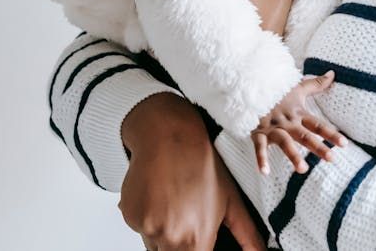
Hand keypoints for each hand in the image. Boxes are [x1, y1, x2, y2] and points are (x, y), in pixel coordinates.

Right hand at [120, 93, 263, 250]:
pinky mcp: (128, 215)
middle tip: (186, 216)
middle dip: (179, 242)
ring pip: (153, 242)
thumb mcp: (231, 201)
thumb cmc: (201, 165)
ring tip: (173, 201)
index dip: (200, 249)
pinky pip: (139, 227)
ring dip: (162, 231)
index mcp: (195, 238)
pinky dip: (146, 217)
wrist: (169, 136)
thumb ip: (247, 236)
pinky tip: (158, 195)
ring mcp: (145, 226)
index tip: (200, 241)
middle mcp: (167, 236)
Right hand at [251, 71, 347, 174]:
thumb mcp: (297, 87)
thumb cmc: (277, 91)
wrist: (251, 87)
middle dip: (318, 146)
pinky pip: (259, 147)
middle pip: (305, 136)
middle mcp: (287, 123)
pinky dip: (261, 159)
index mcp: (298, 114)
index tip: (344, 144)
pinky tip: (264, 172)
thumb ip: (316, 84)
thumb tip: (333, 73)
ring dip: (293, 155)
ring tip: (303, 169)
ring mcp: (272, 128)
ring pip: (284, 142)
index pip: (317, 125)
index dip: (331, 133)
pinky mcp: (258, 132)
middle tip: (331, 158)